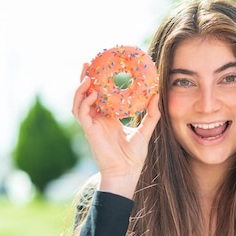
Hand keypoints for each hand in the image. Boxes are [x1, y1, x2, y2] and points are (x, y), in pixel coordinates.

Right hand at [72, 62, 160, 197]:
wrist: (126, 173)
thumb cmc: (134, 157)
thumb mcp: (145, 131)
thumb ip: (151, 114)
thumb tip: (156, 95)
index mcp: (108, 118)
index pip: (100, 96)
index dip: (100, 81)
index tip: (104, 66)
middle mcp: (97, 119)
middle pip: (86, 95)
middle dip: (84, 78)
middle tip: (89, 62)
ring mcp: (91, 125)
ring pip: (79, 102)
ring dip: (80, 88)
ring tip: (87, 74)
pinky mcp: (89, 131)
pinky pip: (82, 113)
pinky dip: (85, 101)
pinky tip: (92, 93)